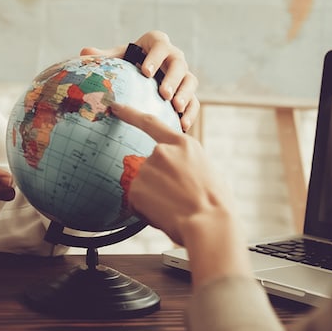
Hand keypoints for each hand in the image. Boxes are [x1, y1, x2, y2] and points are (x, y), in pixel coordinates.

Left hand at [81, 29, 199, 132]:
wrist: (143, 77)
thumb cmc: (129, 65)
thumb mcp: (119, 59)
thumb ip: (105, 57)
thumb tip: (84, 52)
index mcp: (157, 44)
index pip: (160, 45)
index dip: (155, 56)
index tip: (145, 71)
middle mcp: (174, 57)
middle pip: (178, 64)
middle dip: (172, 78)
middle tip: (163, 93)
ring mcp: (184, 75)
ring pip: (190, 81)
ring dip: (185, 94)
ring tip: (176, 107)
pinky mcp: (189, 93)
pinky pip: (194, 102)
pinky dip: (191, 112)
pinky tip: (183, 124)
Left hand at [109, 101, 249, 281]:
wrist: (209, 223)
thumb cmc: (216, 203)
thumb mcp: (206, 170)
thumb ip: (186, 163)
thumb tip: (178, 172)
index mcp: (183, 144)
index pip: (150, 123)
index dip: (130, 114)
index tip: (115, 107)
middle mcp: (161, 152)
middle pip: (150, 166)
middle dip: (158, 182)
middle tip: (177, 199)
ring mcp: (147, 169)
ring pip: (144, 185)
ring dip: (154, 197)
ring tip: (174, 208)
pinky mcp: (136, 189)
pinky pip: (137, 201)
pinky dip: (147, 209)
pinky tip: (164, 214)